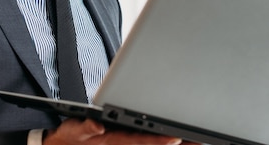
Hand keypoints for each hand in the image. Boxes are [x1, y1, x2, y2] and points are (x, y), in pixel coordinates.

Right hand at [43, 118, 192, 144]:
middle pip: (153, 143)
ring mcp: (127, 143)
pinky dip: (163, 141)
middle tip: (198, 141)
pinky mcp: (126, 141)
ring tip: (198, 140)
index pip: (141, 140)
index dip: (158, 139)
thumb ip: (86, 127)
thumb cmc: (70, 138)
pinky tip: (178, 140)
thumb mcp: (74, 130)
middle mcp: (124, 143)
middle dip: (176, 142)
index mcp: (115, 140)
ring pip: (153, 143)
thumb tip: (98, 125)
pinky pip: (147, 142)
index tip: (175, 138)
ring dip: (175, 142)